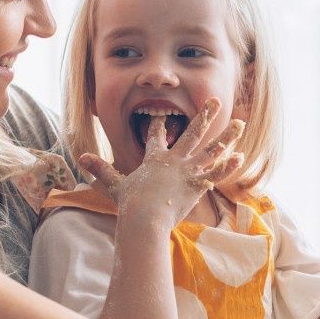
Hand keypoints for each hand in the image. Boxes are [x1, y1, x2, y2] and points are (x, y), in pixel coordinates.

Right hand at [78, 98, 244, 227]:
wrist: (143, 218)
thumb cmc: (129, 203)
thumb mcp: (113, 185)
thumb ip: (101, 170)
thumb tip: (80, 157)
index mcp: (154, 158)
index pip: (156, 136)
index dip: (158, 123)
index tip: (163, 112)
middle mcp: (174, 160)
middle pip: (192, 133)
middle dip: (204, 115)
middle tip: (215, 100)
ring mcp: (187, 171)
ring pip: (211, 150)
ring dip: (226, 136)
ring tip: (240, 123)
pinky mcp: (197, 184)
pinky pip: (215, 173)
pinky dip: (227, 166)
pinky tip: (239, 155)